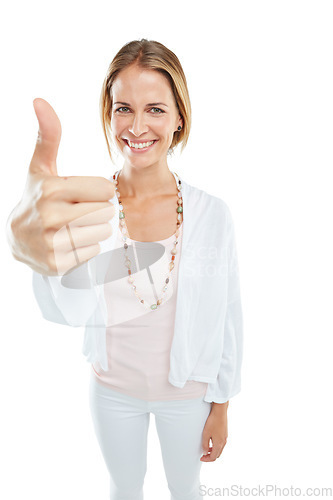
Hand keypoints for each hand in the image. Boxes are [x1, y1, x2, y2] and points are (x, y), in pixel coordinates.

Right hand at [6, 98, 115, 275]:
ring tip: (75, 227)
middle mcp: (50, 216)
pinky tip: (70, 244)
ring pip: (103, 233)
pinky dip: (87, 249)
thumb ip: (48, 136)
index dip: (98, 191)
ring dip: (95, 230)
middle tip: (78, 212)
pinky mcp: (57, 264)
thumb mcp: (41, 167)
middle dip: (97, 211)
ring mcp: (53, 243)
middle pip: (106, 212)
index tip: (82, 193)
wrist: (16, 238)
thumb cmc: (36, 197)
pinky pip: (93, 254)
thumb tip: (40, 100)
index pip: (105, 189)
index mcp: (51, 189)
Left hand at [200, 410, 227, 461]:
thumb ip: (205, 444)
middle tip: (203, 455)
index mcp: (219, 444)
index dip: (207, 459)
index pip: (214, 457)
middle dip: (210, 456)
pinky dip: (216, 446)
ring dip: (213, 451)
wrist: (220, 411)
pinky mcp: (225, 433)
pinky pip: (221, 443)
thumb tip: (205, 453)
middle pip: (217, 454)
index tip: (201, 458)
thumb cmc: (212, 422)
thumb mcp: (206, 434)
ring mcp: (225, 437)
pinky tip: (211, 441)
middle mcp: (224, 442)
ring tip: (206, 449)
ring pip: (220, 449)